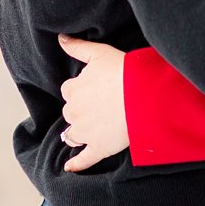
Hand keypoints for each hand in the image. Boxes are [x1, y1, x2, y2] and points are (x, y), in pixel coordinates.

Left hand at [58, 34, 129, 172]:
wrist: (144, 96)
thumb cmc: (123, 72)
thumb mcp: (99, 53)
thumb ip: (77, 47)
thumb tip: (60, 38)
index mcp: (73, 89)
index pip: (69, 90)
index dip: (81, 89)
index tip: (94, 87)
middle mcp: (74, 112)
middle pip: (71, 112)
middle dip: (81, 109)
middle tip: (100, 105)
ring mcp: (85, 132)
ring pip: (73, 134)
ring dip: (77, 133)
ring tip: (89, 130)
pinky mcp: (98, 148)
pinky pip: (83, 159)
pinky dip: (76, 164)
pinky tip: (70, 167)